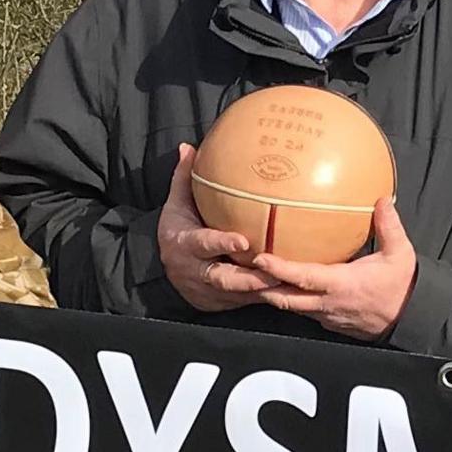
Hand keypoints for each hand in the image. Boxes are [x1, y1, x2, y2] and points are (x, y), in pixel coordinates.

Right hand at [157, 142, 282, 314]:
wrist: (162, 272)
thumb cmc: (177, 231)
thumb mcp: (176, 205)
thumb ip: (184, 178)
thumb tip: (189, 147)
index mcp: (184, 245)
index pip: (203, 244)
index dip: (221, 244)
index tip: (242, 241)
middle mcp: (196, 272)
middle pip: (224, 279)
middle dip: (250, 278)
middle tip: (275, 270)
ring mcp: (209, 292)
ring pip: (239, 295)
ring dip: (263, 290)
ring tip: (288, 281)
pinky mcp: (223, 304)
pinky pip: (247, 302)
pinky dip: (267, 296)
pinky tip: (290, 288)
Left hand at [258, 198, 418, 341]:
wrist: (411, 318)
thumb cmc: (403, 286)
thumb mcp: (400, 253)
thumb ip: (388, 225)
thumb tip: (382, 199)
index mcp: (342, 284)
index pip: (303, 278)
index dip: (279, 270)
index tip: (259, 258)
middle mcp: (329, 303)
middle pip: (285, 299)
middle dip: (261, 287)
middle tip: (242, 270)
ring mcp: (327, 316)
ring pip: (290, 307)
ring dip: (271, 294)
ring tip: (253, 278)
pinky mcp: (329, 323)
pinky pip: (303, 312)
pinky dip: (289, 299)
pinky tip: (282, 286)